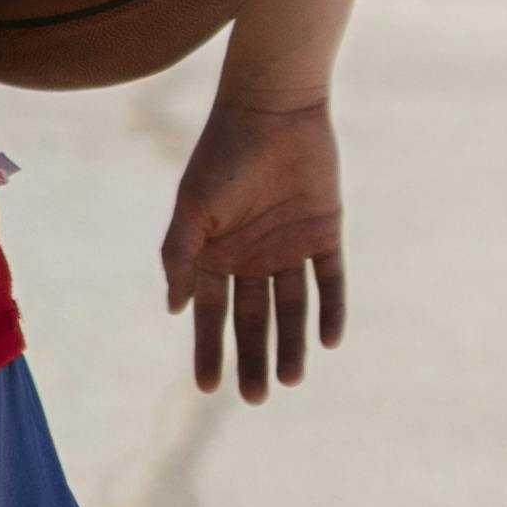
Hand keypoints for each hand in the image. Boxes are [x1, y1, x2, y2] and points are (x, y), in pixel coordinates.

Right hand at [160, 93, 343, 400]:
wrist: (273, 109)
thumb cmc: (224, 155)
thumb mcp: (193, 208)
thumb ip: (181, 256)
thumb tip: (176, 308)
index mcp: (216, 254)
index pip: (212, 314)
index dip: (210, 350)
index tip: (208, 387)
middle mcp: (252, 257)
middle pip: (253, 320)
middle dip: (253, 359)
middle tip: (255, 397)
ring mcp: (289, 247)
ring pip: (292, 308)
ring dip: (292, 343)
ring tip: (291, 379)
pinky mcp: (325, 233)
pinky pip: (329, 281)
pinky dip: (330, 309)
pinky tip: (328, 340)